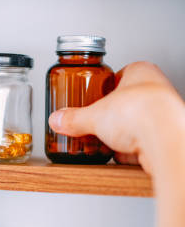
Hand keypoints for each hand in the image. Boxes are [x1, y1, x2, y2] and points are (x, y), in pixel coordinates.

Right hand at [48, 62, 183, 174]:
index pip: (119, 76)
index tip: (93, 97)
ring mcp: (163, 114)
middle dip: (111, 116)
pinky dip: (131, 151)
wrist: (164, 138)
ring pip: (137, 123)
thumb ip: (74, 118)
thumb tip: (60, 119)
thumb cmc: (140, 112)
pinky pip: (143, 143)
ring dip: (122, 135)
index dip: (104, 88)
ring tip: (106, 141)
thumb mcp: (94, 115)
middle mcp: (156, 89)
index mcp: (140, 71)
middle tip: (96, 123)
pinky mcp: (165, 137)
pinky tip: (120, 155)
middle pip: (127, 102)